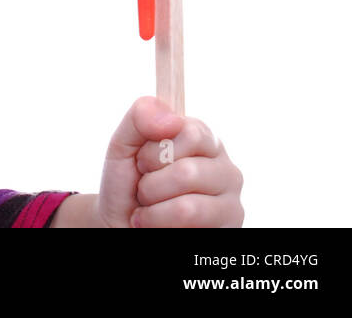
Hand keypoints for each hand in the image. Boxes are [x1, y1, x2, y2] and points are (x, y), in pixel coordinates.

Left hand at [81, 96, 243, 227]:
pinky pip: (188, 229)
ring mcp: (231, 205)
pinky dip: (159, 226)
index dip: (155, 151)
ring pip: (188, 208)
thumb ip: (140, 118)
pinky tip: (159, 225)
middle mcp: (226, 170)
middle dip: (151, 185)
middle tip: (144, 190)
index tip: (142, 162)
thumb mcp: (123, 143)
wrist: (119, 221)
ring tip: (149, 210)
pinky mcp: (228, 232)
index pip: (191, 134)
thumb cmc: (127, 181)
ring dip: (154, 210)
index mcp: (205, 140)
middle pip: (188, 173)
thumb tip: (173, 119)